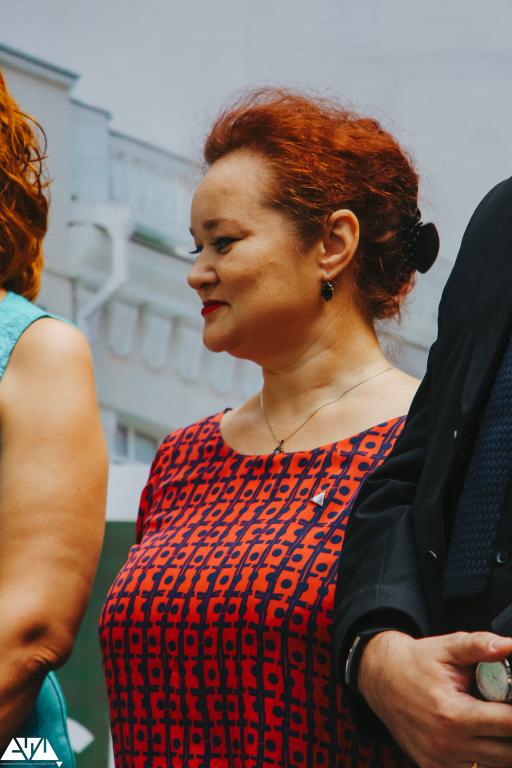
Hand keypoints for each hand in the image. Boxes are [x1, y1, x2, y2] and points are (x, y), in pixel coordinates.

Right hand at [359, 630, 511, 767]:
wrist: (381, 678)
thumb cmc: (416, 662)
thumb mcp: (447, 647)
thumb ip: (480, 646)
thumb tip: (508, 645)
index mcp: (453, 713)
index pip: (508, 724)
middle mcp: (447, 743)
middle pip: (508, 752)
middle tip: (502, 705)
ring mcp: (440, 760)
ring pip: (494, 764)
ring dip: (501, 743)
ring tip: (490, 716)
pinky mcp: (434, 767)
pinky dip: (484, 755)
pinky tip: (479, 734)